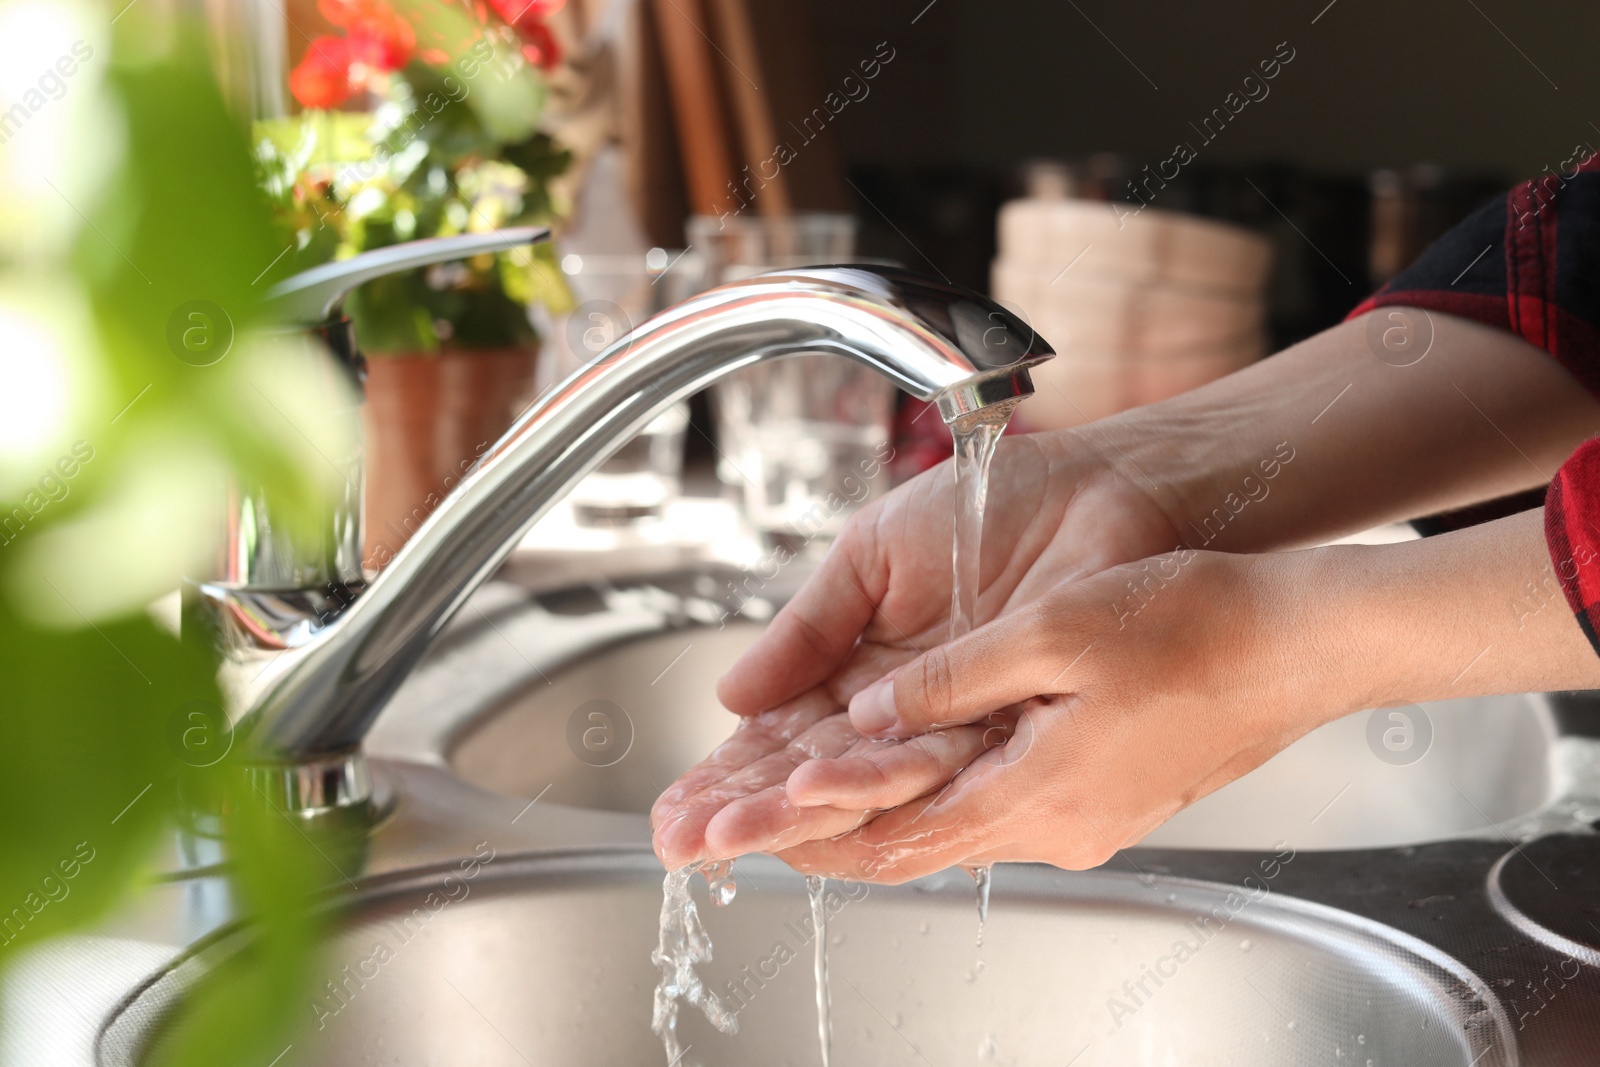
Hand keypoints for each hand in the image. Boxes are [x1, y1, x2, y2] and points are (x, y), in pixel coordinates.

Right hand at [651, 428, 1181, 868]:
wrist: (1097, 489)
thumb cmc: (995, 506)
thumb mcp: (873, 556)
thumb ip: (808, 627)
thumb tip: (732, 695)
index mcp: (863, 673)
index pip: (783, 741)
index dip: (728, 776)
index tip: (675, 810)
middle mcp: (903, 715)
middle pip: (811, 778)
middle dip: (742, 811)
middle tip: (680, 841)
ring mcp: (952, 728)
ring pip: (861, 786)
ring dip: (790, 812)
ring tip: (727, 833)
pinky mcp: (1006, 731)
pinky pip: (931, 768)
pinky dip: (867, 784)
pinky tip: (808, 797)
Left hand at [769, 549, 1343, 881]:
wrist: (1301, 643)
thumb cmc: (1196, 625)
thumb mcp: (1052, 633)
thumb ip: (949, 682)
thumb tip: (868, 716)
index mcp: (1037, 795)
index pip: (896, 839)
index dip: (816, 835)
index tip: (752, 831)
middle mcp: (1058, 827)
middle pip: (917, 845)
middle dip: (831, 834)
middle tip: (757, 825)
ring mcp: (1086, 819)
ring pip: (956, 827)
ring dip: (881, 814)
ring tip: (812, 795)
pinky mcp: (1105, 797)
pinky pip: (1000, 806)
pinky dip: (939, 794)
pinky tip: (912, 771)